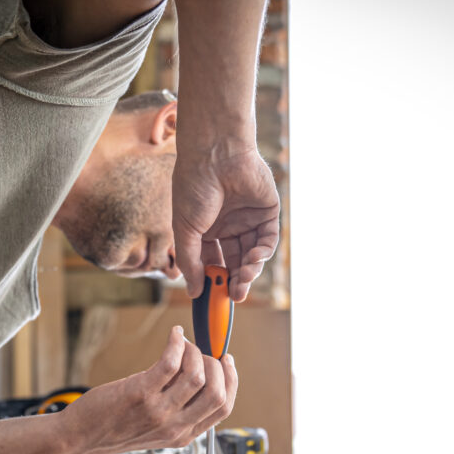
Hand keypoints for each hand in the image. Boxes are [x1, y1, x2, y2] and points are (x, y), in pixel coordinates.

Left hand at [61, 325, 237, 453]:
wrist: (79, 436)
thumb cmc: (112, 428)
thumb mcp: (155, 427)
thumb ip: (178, 408)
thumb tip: (196, 372)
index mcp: (183, 435)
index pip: (224, 408)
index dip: (231, 381)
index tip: (225, 363)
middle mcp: (174, 426)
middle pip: (217, 393)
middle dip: (217, 365)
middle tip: (203, 352)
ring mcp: (158, 411)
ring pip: (197, 375)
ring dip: (195, 352)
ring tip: (183, 344)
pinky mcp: (140, 393)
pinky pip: (171, 362)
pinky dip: (177, 343)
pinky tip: (174, 336)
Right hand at [172, 147, 279, 301]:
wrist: (215, 154)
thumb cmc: (194, 186)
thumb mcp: (185, 230)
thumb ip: (190, 262)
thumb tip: (194, 291)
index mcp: (205, 230)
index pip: (211, 262)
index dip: (213, 281)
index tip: (213, 299)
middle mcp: (228, 226)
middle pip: (234, 262)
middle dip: (235, 281)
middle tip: (234, 296)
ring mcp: (248, 219)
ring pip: (252, 255)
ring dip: (249, 270)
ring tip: (243, 279)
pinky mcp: (267, 212)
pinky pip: (268, 239)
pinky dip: (263, 253)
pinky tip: (254, 259)